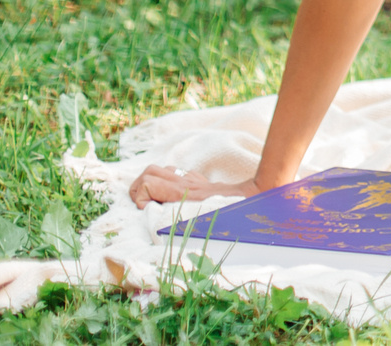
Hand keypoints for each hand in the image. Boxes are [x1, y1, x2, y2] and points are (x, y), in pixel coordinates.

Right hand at [128, 165, 257, 206]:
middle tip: (141, 202)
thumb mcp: (196, 220)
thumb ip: (172, 218)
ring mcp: (192, 180)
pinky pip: (178, 174)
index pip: (148, 183)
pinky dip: (167, 182)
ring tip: (151, 200)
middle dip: (139, 185)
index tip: (146, 209)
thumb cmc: (226, 213)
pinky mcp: (200, 181)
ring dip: (151, 182)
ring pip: (162, 170)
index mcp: (182, 192)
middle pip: (150, 171)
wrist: (251, 198)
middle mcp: (185, 182)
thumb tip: (152, 216)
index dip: (140, 196)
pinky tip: (171, 196)